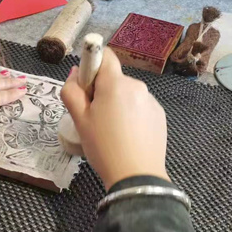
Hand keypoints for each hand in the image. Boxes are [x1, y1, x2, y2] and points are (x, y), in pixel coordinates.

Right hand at [60, 47, 168, 189]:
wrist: (137, 176)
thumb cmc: (103, 147)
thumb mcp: (79, 120)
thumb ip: (72, 91)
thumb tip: (74, 73)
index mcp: (115, 83)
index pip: (104, 55)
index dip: (91, 66)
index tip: (86, 88)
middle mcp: (137, 86)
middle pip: (114, 79)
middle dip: (102, 91)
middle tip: (94, 119)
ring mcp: (151, 101)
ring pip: (127, 94)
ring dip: (117, 104)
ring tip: (112, 132)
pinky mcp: (160, 115)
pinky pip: (140, 107)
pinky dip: (131, 116)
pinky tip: (127, 137)